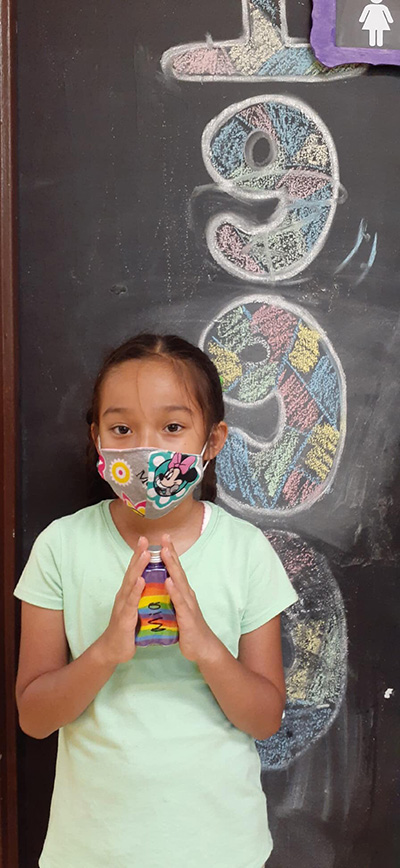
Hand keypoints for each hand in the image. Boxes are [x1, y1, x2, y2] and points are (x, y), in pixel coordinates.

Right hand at [98, 537, 149, 665]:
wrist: (113, 650)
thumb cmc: (126, 629)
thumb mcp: (135, 609)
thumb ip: (140, 597)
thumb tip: (150, 585)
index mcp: (129, 593)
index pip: (135, 571)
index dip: (140, 555)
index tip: (146, 540)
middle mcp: (124, 595)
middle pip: (132, 571)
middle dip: (138, 554)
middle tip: (144, 539)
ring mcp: (123, 605)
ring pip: (131, 583)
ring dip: (138, 568)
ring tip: (146, 554)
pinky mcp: (125, 617)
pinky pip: (131, 602)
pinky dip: (136, 590)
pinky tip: (141, 581)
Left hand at [161, 534, 219, 664]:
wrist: (203, 648)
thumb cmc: (188, 629)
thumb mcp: (179, 609)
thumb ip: (172, 596)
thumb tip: (164, 584)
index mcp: (183, 592)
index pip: (175, 569)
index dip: (170, 553)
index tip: (163, 537)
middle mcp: (187, 594)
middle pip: (178, 570)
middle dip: (171, 552)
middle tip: (165, 536)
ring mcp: (188, 604)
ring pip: (179, 582)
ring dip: (172, 566)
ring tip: (164, 552)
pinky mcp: (187, 617)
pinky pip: (180, 602)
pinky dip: (174, 591)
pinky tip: (168, 582)